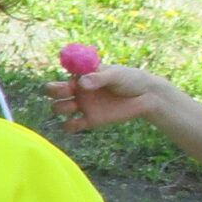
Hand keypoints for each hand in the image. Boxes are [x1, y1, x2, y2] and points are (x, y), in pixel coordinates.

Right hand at [48, 64, 166, 132]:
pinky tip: (78, 122)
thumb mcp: (116, 75)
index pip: (62, 75)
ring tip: (74, 106)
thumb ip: (99, 78)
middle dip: (55, 91)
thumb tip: (81, 84)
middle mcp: (79, 90)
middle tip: (68, 90)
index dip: (60, 76)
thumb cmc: (131, 80)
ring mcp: (84, 105)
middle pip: (55, 92)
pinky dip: (69, 126)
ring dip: (60, 108)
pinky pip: (71, 125)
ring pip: (59, 108)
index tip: (69, 79)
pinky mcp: (90, 120)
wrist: (146, 97)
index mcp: (83, 75)